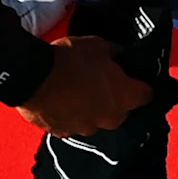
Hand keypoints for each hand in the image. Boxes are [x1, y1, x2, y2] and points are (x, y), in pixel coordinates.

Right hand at [16, 35, 153, 135]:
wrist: (31, 77)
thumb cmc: (69, 60)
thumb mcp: (98, 45)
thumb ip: (114, 52)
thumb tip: (118, 54)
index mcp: (125, 97)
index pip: (147, 95)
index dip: (140, 86)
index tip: (134, 80)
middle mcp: (110, 118)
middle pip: (121, 110)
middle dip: (114, 99)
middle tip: (100, 82)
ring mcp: (86, 128)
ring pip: (96, 119)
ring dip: (90, 109)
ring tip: (76, 91)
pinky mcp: (63, 132)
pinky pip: (72, 124)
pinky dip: (69, 115)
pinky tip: (61, 101)